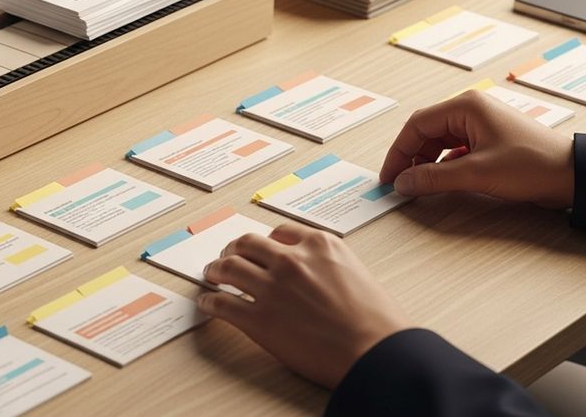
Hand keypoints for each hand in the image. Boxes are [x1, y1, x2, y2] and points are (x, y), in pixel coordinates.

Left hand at [199, 223, 409, 388]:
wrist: (377, 353)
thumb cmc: (378, 322)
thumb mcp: (357, 273)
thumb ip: (329, 265)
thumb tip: (314, 272)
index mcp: (319, 245)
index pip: (280, 232)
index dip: (266, 241)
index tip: (259, 248)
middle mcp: (292, 260)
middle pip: (248, 244)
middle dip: (234, 249)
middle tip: (227, 256)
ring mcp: (272, 289)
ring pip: (229, 267)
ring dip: (215, 270)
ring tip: (211, 274)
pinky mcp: (259, 320)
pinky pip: (222, 304)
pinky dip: (210, 302)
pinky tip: (207, 303)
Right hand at [380, 89, 573, 206]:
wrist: (573, 175)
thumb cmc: (532, 164)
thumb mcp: (475, 173)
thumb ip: (433, 178)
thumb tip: (403, 183)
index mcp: (466, 107)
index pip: (417, 125)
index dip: (399, 152)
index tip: (390, 176)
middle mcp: (471, 111)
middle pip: (426, 132)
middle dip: (411, 158)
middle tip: (401, 183)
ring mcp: (481, 125)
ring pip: (440, 142)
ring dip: (427, 163)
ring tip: (420, 185)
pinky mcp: (490, 141)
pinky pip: (455, 150)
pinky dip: (444, 166)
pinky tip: (442, 181)